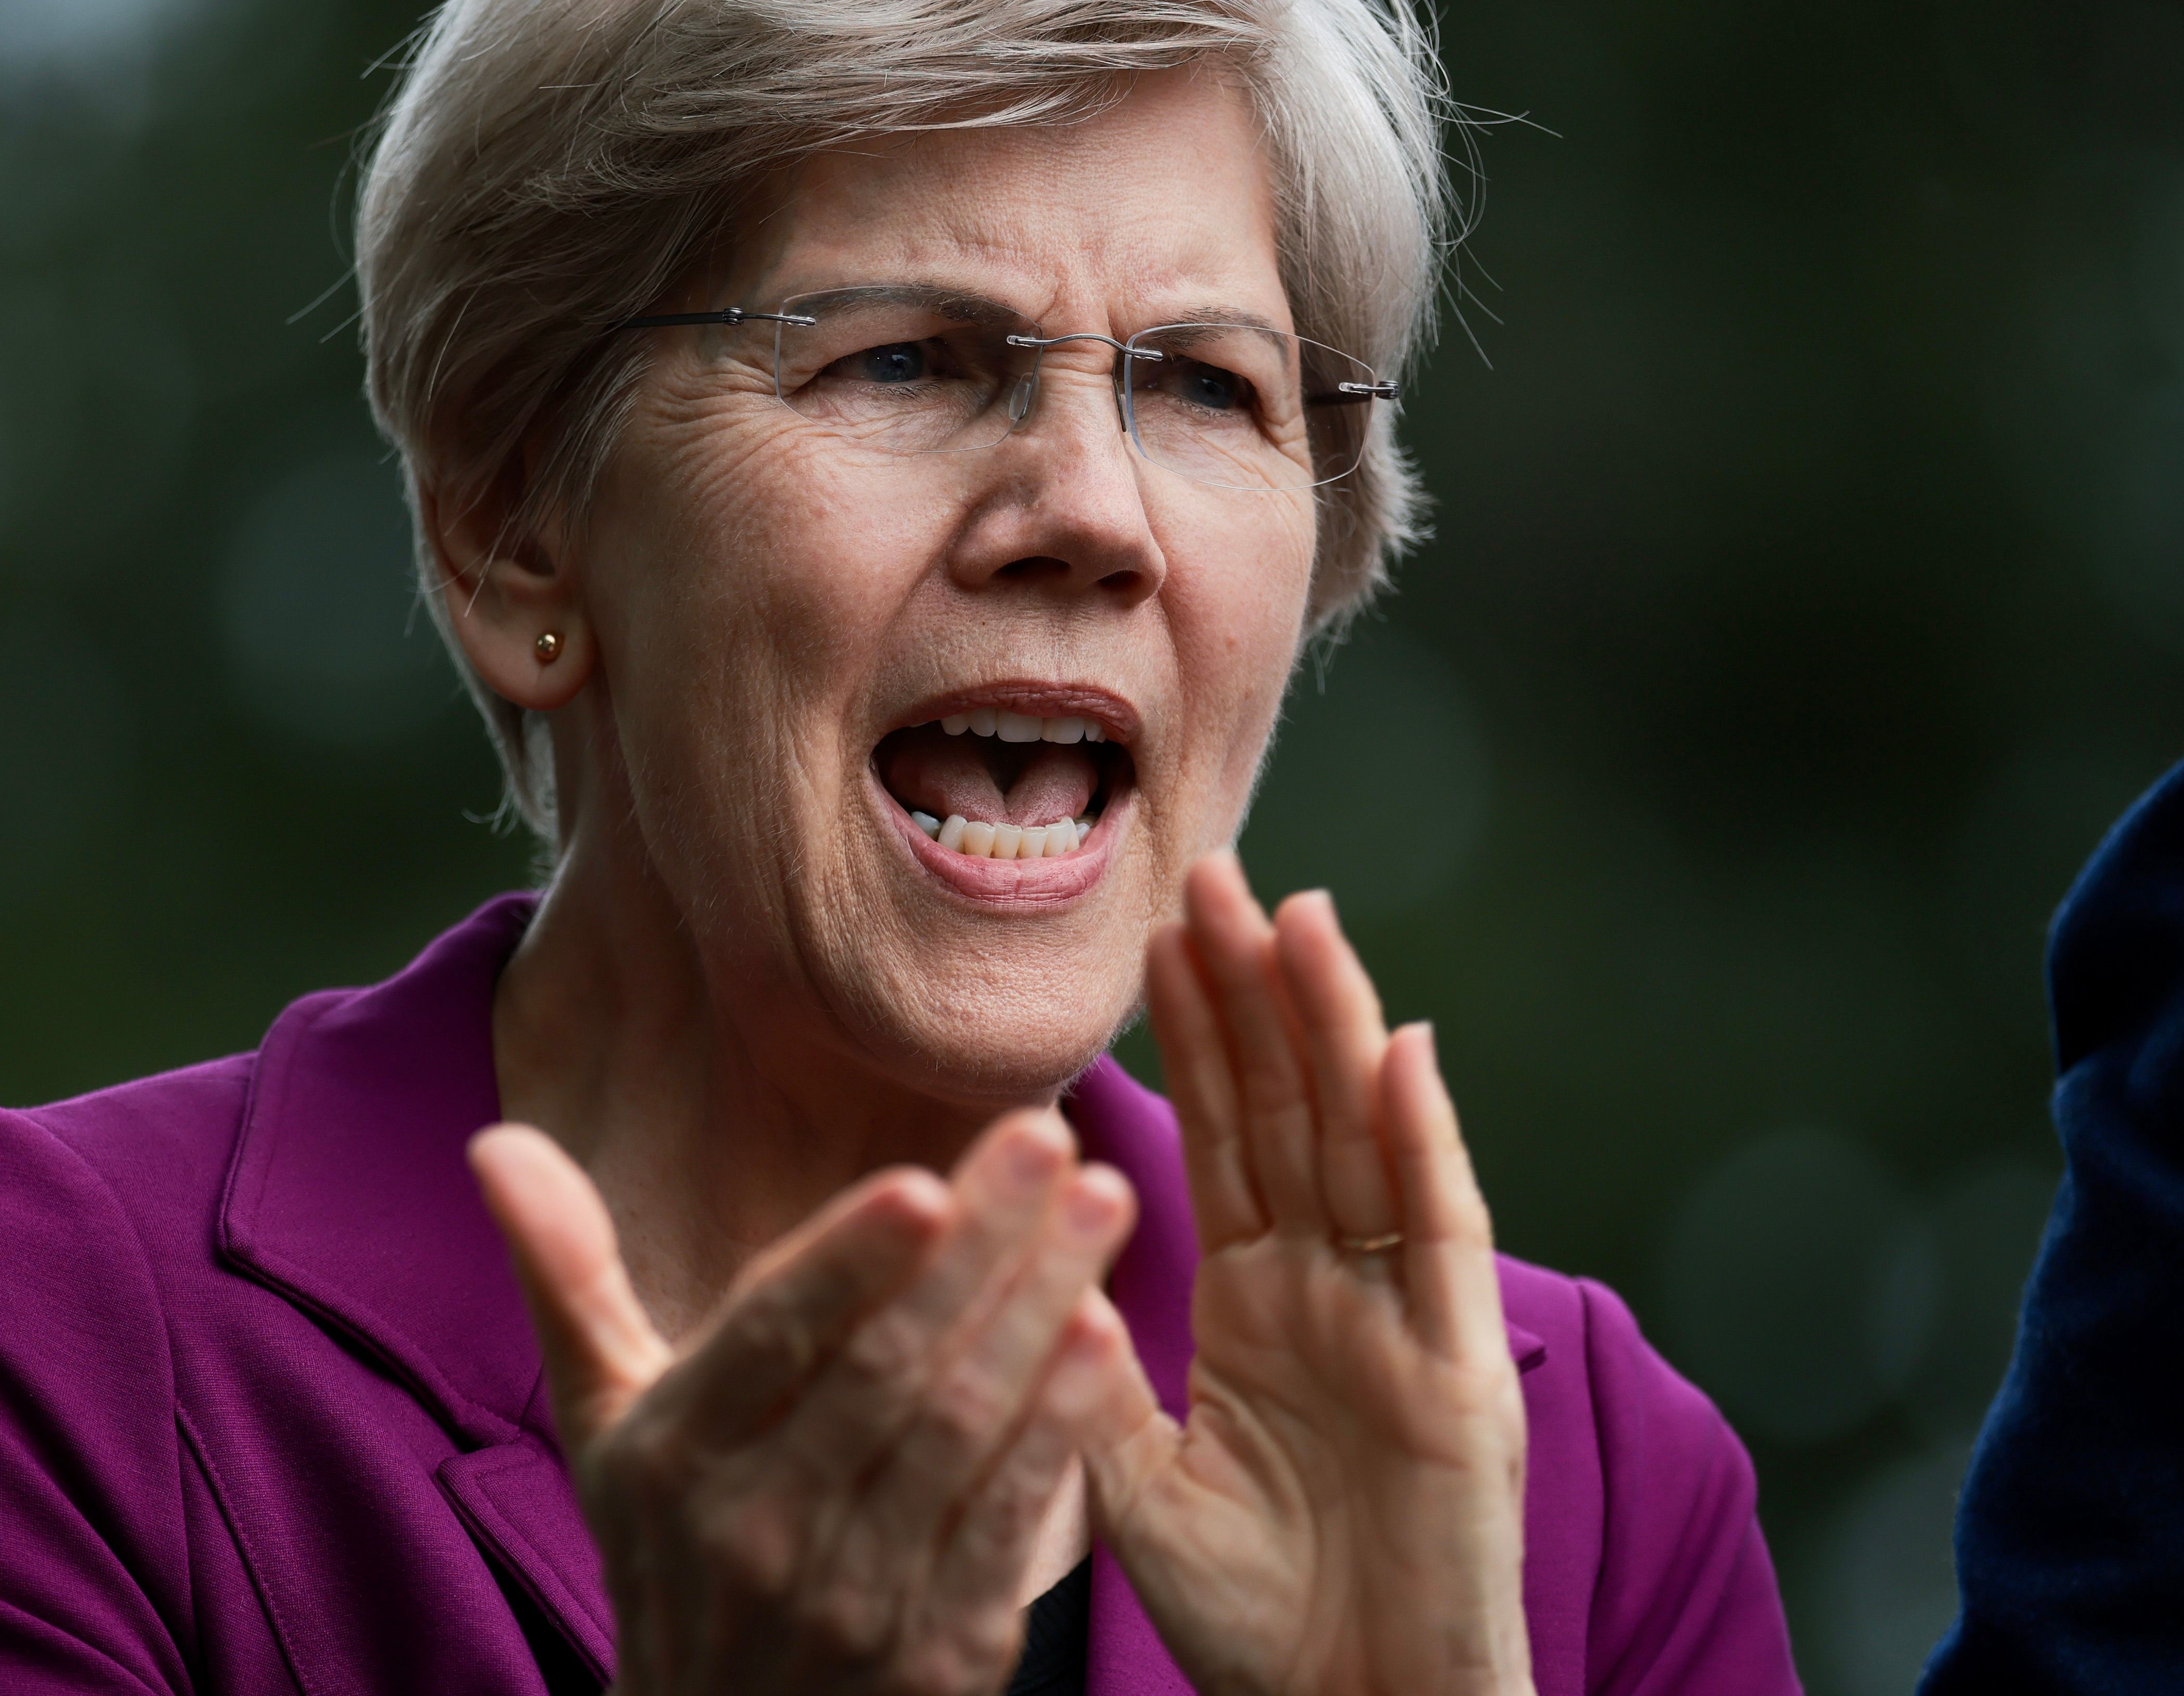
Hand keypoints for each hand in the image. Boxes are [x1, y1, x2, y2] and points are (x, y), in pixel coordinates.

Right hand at [470, 1110, 1135, 1695]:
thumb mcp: (600, 1425)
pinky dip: (1059, 1429)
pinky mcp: (939, 1651)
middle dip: (980, 1247)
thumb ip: (565, 1274)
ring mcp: (851, 1598)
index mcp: (670, 1456)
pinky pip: (1007, 1523)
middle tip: (1057, 1138)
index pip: (768, 1338)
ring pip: (959, 1432)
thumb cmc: (668, 1550)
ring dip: (1041, 1313)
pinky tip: (1104, 1337)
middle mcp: (753, 1528)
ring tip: (1109, 1205)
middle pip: (884, 1368)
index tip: (923, 1181)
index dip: (846, 1262)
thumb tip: (495, 1143)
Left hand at [1090, 851, 1531, 1695]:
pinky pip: (1436, 1238)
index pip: (1225, 1138)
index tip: (1160, 931)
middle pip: (1291, 1112)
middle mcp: (1336, 1294)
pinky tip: (1400, 1049)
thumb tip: (1031, 1265)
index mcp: (1263, 1309)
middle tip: (1211, 871)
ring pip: (1363, 1143)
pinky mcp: (1459, 1373)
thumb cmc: (1257, 1623)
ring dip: (1332, 1029)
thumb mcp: (1137, 1479)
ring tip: (1298, 914)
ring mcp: (1403, 1323)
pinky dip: (1421, 1142)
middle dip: (1254, 994)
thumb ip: (1091, 1373)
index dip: (1197, 1035)